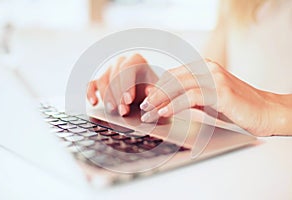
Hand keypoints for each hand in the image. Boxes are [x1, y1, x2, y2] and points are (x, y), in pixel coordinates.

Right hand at [87, 54, 157, 115]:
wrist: (145, 91)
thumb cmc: (150, 88)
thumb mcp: (156, 88)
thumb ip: (154, 90)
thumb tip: (150, 92)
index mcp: (136, 60)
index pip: (128, 69)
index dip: (127, 85)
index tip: (128, 100)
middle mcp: (121, 62)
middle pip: (115, 76)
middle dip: (118, 96)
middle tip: (123, 111)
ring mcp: (109, 70)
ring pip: (103, 81)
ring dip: (107, 97)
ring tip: (113, 110)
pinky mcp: (100, 80)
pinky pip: (91, 85)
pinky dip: (91, 94)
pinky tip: (94, 103)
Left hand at [139, 59, 286, 135]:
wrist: (265, 112)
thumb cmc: (236, 108)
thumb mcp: (208, 100)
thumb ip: (190, 98)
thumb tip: (168, 104)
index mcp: (205, 68)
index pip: (174, 75)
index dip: (158, 87)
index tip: (147, 100)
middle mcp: (208, 69)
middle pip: (173, 78)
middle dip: (155, 93)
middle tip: (143, 107)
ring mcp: (215, 78)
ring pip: (179, 85)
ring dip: (160, 99)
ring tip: (148, 111)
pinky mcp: (221, 91)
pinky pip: (191, 96)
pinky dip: (174, 104)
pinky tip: (163, 111)